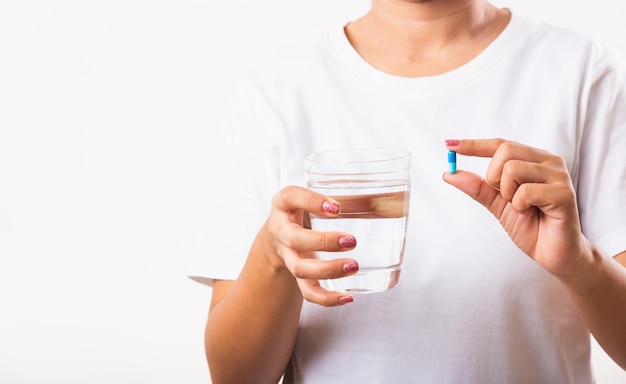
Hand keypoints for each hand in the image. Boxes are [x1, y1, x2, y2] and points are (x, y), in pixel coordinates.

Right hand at [262, 185, 358, 305]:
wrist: (279, 234)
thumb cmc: (306, 209)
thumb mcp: (320, 198)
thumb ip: (352, 198)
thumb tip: (392, 203)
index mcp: (285, 202)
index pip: (292, 197)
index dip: (312, 202)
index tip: (337, 208)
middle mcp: (281, 229)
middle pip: (294, 238)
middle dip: (323, 242)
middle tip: (351, 241)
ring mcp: (287, 254)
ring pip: (299, 268)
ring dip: (327, 270)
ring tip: (353, 266)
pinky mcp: (297, 275)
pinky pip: (307, 291)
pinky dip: (326, 298)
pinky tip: (347, 297)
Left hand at [443, 139, 589, 276]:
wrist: (553, 254)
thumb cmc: (530, 226)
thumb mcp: (497, 204)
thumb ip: (477, 187)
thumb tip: (448, 173)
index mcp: (533, 159)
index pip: (500, 144)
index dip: (473, 144)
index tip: (449, 144)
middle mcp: (548, 161)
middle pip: (505, 151)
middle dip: (494, 177)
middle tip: (506, 198)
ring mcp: (559, 175)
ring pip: (513, 169)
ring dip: (508, 194)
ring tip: (523, 207)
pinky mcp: (564, 193)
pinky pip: (525, 191)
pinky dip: (520, 206)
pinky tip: (533, 213)